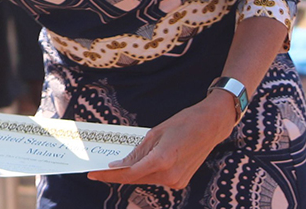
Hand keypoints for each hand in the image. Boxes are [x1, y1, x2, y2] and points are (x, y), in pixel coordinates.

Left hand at [88, 92, 235, 188]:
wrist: (211, 127)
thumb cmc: (182, 123)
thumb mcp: (154, 133)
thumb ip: (136, 153)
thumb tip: (119, 166)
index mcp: (162, 160)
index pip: (129, 174)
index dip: (109, 176)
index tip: (93, 174)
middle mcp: (170, 175)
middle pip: (136, 178)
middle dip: (118, 175)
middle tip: (100, 170)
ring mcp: (177, 181)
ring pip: (146, 179)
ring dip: (133, 173)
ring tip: (118, 165)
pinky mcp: (181, 181)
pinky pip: (157, 178)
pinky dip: (146, 172)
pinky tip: (139, 165)